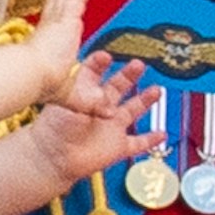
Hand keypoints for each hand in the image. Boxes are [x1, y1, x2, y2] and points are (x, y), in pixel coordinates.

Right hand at [30, 0, 104, 98]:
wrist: (33, 77)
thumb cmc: (42, 85)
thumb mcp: (71, 95)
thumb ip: (90, 101)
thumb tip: (105, 110)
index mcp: (47, 44)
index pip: (54, 23)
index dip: (58, 12)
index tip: (62, 5)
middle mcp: (51, 29)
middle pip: (60, 2)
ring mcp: (58, 21)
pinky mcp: (66, 17)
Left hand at [30, 57, 162, 191]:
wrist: (53, 159)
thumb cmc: (54, 130)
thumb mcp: (70, 103)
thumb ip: (88, 92)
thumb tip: (101, 87)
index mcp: (86, 94)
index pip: (95, 72)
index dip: (101, 62)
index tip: (108, 55)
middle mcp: (101, 108)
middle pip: (119, 86)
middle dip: (129, 75)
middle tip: (139, 64)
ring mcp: (111, 127)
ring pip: (133, 110)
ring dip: (145, 100)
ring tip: (156, 90)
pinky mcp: (118, 146)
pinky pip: (139, 143)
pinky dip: (151, 139)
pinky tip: (161, 133)